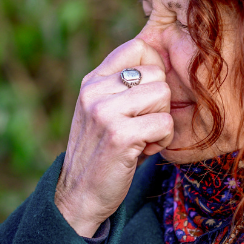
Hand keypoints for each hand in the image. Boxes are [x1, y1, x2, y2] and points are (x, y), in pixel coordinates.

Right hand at [55, 38, 173, 236]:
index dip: (154, 70)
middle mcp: (95, 91)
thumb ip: (124, 87)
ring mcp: (105, 111)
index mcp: (92, 81)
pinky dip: (162, 141)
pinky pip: (165, 123)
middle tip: (142, 125)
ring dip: (162, 122)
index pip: (138, 47)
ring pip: (163, 96)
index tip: (148, 97)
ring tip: (142, 139)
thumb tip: (163, 61)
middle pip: (157, 73)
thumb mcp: (103, 111)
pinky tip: (143, 151)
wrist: (79, 196)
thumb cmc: (101, 154)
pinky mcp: (120, 134)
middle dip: (159, 103)